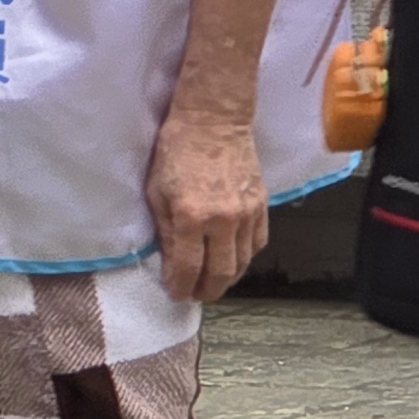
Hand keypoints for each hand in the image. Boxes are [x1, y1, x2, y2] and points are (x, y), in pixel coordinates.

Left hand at [146, 103, 268, 302]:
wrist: (214, 122)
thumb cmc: (176, 151)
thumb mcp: (156, 190)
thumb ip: (164, 229)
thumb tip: (169, 260)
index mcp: (190, 216)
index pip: (188, 266)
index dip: (181, 286)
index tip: (176, 295)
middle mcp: (223, 220)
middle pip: (220, 272)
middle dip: (207, 290)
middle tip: (196, 297)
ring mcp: (247, 215)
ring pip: (242, 262)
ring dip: (227, 279)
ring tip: (213, 284)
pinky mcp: (262, 206)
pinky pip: (257, 244)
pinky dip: (245, 259)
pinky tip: (233, 262)